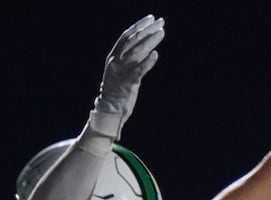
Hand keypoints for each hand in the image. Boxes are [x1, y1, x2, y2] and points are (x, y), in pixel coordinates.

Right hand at [89, 15, 164, 138]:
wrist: (109, 110)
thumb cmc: (118, 91)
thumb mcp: (120, 71)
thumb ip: (129, 59)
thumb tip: (146, 47)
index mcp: (113, 57)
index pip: (126, 36)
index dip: (139, 26)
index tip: (150, 19)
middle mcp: (116, 62)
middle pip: (133, 40)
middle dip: (147, 30)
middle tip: (160, 22)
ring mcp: (121, 72)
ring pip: (137, 52)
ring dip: (150, 41)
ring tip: (162, 33)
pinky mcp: (128, 84)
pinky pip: (139, 70)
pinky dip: (147, 62)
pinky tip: (155, 55)